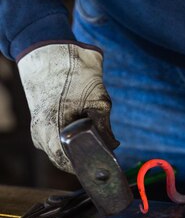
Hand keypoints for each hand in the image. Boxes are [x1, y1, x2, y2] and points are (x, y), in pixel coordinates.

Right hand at [17, 42, 117, 172]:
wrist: (50, 50)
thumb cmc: (73, 72)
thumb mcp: (98, 100)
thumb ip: (105, 128)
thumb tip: (113, 146)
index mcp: (51, 129)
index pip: (67, 163)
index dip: (87, 166)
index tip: (104, 166)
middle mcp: (40, 133)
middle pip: (64, 160)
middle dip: (84, 159)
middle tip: (104, 156)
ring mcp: (38, 129)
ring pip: (59, 152)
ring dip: (77, 151)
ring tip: (96, 143)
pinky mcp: (40, 124)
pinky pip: (55, 142)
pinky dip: (69, 142)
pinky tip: (83, 135)